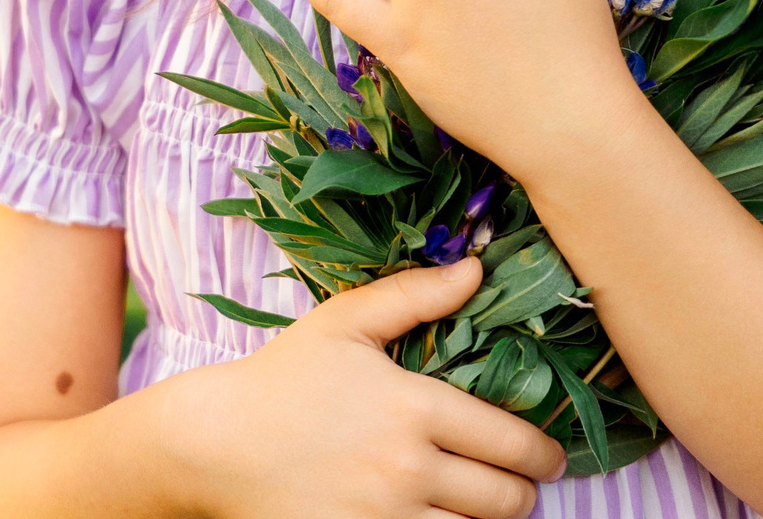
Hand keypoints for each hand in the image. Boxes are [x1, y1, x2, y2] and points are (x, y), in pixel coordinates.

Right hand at [164, 256, 563, 517]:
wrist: (213, 444)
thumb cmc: (282, 377)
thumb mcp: (345, 323)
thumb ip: (415, 295)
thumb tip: (476, 268)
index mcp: (414, 408)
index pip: (512, 442)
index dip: (542, 453)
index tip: (549, 456)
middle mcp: (406, 469)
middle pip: (504, 499)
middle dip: (523, 493)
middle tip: (522, 484)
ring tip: (484, 505)